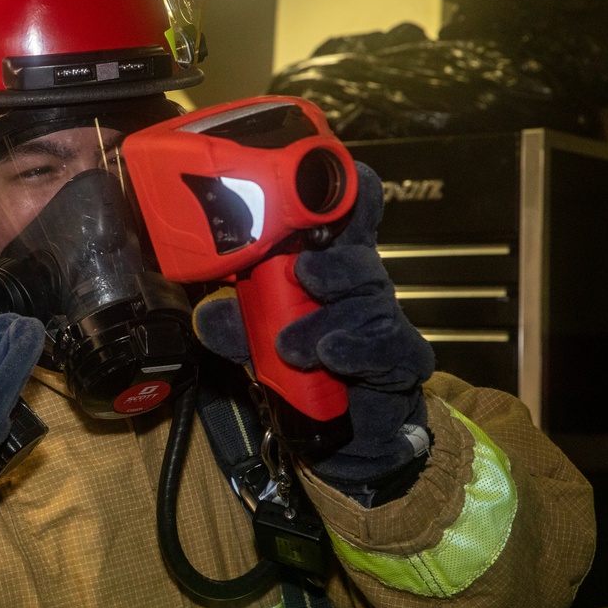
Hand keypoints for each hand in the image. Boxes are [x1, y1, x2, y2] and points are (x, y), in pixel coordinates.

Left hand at [194, 163, 434, 505]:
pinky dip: (354, 350)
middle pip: (358, 255)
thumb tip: (205, 316)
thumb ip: (237, 326)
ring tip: (293, 344)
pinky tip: (333, 355)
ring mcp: (385, 319)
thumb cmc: (305, 369)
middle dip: (332, 262)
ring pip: (368, 300)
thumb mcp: (259, 342)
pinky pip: (384, 346)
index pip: (348, 218)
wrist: (344, 435)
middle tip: (304, 273)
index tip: (347, 172)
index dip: (352, 192)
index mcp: (329, 265)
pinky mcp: (402, 358)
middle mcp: (360, 284)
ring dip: (327, 319)